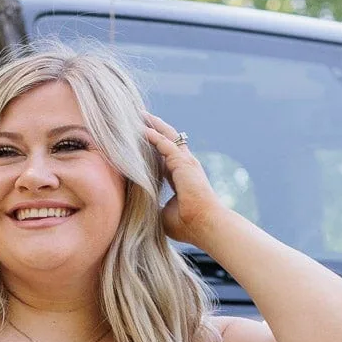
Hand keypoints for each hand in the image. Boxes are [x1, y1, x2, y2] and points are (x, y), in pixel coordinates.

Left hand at [143, 113, 223, 247]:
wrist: (205, 226)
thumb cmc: (188, 225)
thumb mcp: (162, 213)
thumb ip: (152, 204)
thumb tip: (136, 206)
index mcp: (181, 176)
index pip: (164, 155)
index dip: (152, 146)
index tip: (138, 139)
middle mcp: (185, 165)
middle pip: (167, 140)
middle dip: (154, 128)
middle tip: (137, 118)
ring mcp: (186, 162)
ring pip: (168, 136)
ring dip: (153, 125)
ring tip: (138, 115)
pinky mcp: (184, 163)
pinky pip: (166, 144)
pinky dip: (153, 135)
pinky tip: (141, 129)